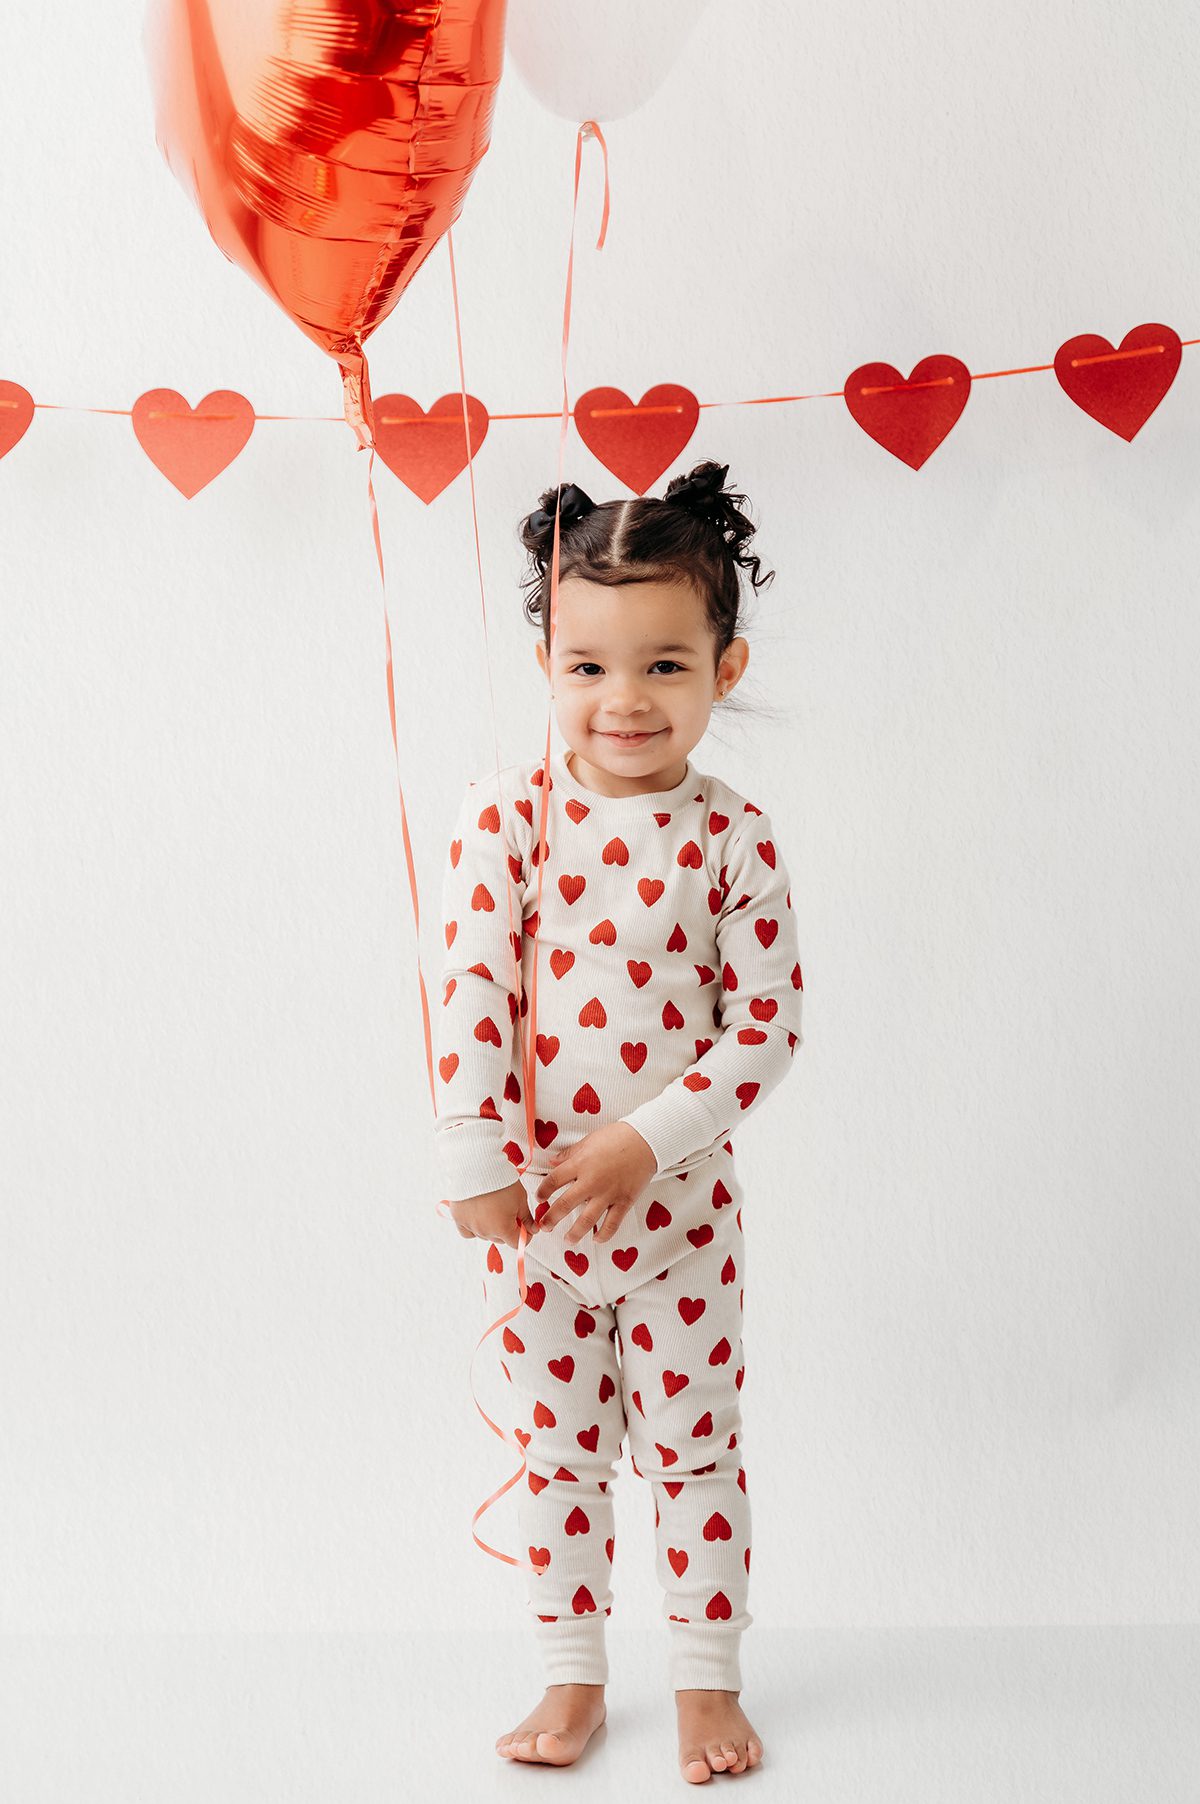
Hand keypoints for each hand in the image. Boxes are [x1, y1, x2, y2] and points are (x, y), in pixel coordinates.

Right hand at [448, 1180, 536, 1249]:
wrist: (476, 1167)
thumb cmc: (499, 1180)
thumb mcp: (520, 1198)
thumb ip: (527, 1218)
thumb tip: (533, 1229)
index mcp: (503, 1229)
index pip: (517, 1243)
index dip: (525, 1235)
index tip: (525, 1225)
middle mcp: (486, 1231)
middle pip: (501, 1239)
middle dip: (509, 1229)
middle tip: (511, 1212)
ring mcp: (471, 1226)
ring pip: (485, 1235)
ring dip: (492, 1228)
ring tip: (494, 1208)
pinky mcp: (459, 1219)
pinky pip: (468, 1232)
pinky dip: (474, 1228)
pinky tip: (479, 1217)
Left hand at [534, 1122, 658, 1244]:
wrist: (646, 1140)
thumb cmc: (617, 1136)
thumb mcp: (589, 1140)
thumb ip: (570, 1154)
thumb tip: (552, 1162)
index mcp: (580, 1164)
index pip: (554, 1180)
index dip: (543, 1191)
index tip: (539, 1198)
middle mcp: (591, 1181)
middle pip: (565, 1204)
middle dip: (551, 1218)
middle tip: (543, 1226)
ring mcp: (608, 1194)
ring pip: (587, 1220)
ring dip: (575, 1232)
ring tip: (568, 1240)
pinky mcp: (624, 1201)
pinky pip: (612, 1223)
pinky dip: (604, 1234)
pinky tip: (597, 1239)